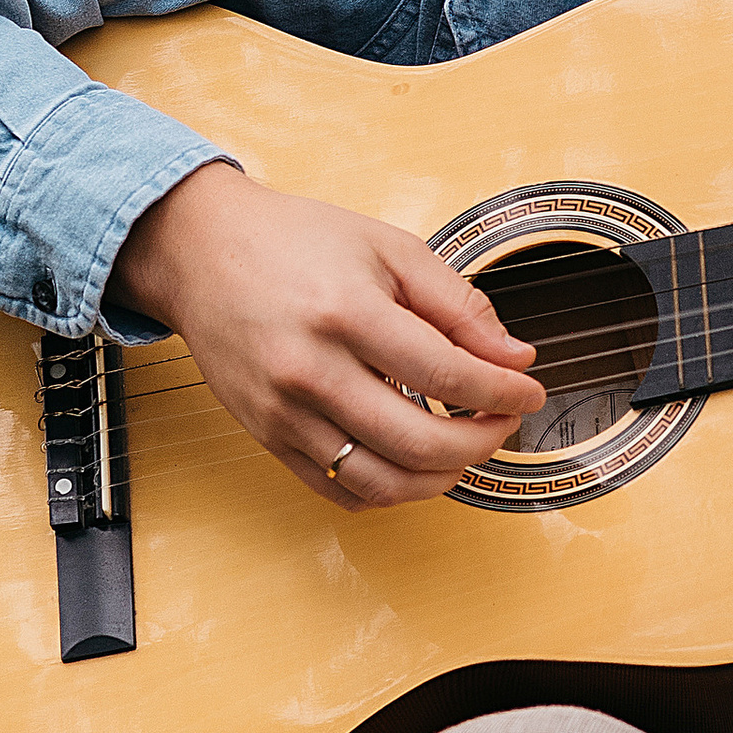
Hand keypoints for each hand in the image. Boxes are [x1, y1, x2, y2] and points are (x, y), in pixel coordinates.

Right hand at [117, 162, 537, 509]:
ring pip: (382, 482)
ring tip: (465, 446)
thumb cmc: (295, 241)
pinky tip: (414, 462)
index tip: (529, 391)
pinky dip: (390, 490)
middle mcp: (310, 370)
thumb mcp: (389, 248)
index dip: (503, 393)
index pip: (447, 376)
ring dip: (442, 478)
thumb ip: (457, 304)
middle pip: (420, 441)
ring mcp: (283, 412)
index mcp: (347, 312)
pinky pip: (338, 490)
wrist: (202, 252)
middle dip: (482, 441)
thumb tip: (514, 357)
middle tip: (504, 421)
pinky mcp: (266, 437)